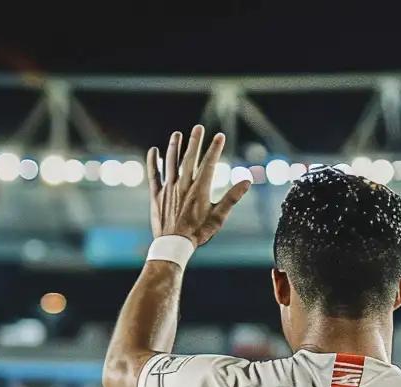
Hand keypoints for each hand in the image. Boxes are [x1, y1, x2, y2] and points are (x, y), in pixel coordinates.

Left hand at [147, 127, 250, 247]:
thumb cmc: (197, 233)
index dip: (215, 148)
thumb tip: (247, 181)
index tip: (220, 136)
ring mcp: (168, 189)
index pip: (209, 163)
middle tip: (198, 127)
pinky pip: (154, 175)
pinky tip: (153, 150)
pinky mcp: (156, 196)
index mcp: (199, 189)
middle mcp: (183, 185)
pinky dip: (153, 162)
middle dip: (195, 141)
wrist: (173, 246)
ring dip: (174, 147)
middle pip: (189, 158)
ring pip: (171, 163)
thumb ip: (232, 198)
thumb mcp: (218, 217)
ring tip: (177, 134)